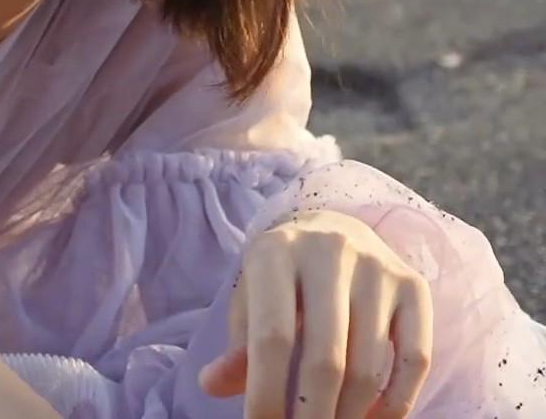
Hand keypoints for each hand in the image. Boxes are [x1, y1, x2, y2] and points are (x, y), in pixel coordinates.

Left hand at [197, 209, 432, 418]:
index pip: (271, 337)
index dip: (266, 391)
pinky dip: (395, 402)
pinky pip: (415, 359)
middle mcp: (330, 253)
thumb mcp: (250, 300)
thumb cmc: (280, 278)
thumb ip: (238, 346)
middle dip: (311, 413)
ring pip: (369, 365)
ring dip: (348, 413)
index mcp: (275, 253)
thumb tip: (212, 386)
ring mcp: (378, 268)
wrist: (331, 228)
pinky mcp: (414, 286)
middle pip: (326, 358)